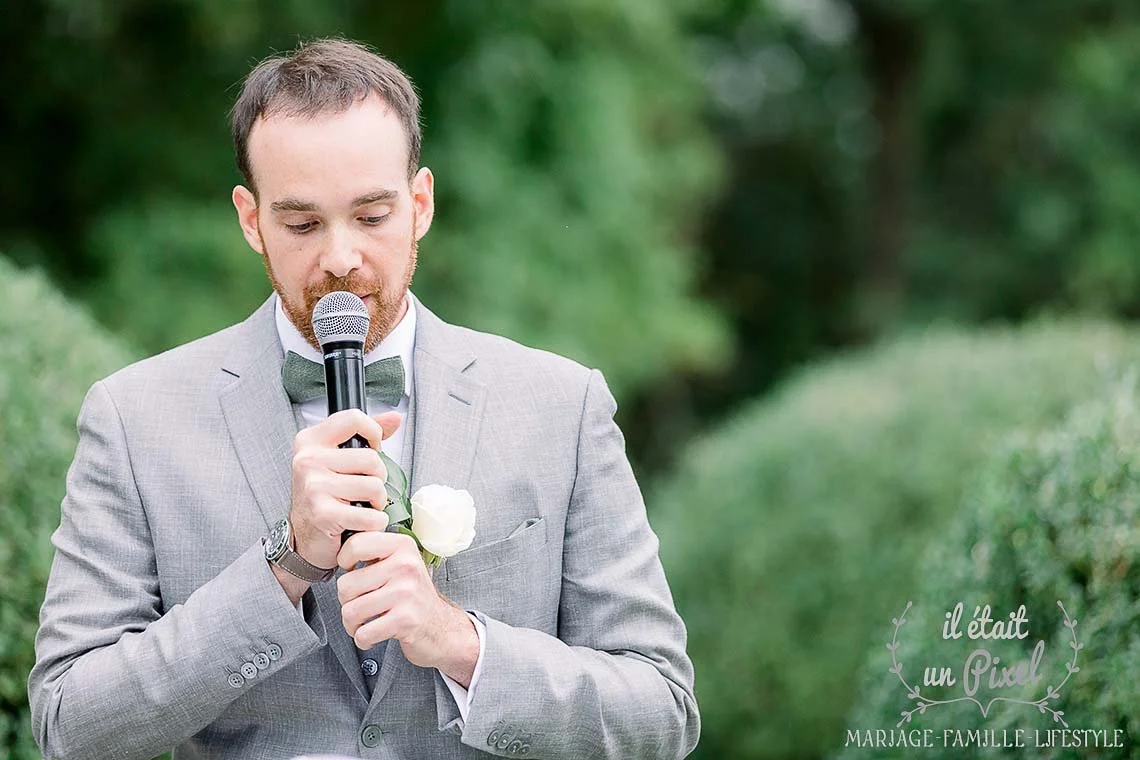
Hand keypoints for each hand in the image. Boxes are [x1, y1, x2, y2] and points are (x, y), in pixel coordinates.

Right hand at [287, 409, 401, 572]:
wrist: (304, 537)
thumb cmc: (324, 497)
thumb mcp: (338, 458)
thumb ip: (365, 434)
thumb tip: (394, 418)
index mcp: (311, 441)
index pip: (353, 418)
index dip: (372, 433)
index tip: (372, 448)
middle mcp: (308, 460)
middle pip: (371, 458)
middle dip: (378, 478)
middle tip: (364, 489)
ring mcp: (314, 486)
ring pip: (375, 486)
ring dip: (377, 502)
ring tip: (362, 506)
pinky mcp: (323, 513)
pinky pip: (370, 515)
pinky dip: (374, 523)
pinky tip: (361, 523)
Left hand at [336, 532, 478, 685]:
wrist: (439, 626)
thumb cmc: (410, 594)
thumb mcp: (398, 562)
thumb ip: (374, 549)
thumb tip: (340, 543)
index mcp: (402, 546)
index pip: (355, 545)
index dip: (344, 561)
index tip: (353, 571)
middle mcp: (406, 565)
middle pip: (346, 585)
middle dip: (346, 602)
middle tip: (360, 604)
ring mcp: (407, 593)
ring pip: (351, 611)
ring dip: (352, 624)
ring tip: (364, 622)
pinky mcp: (406, 620)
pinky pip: (364, 633)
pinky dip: (362, 640)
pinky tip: (372, 636)